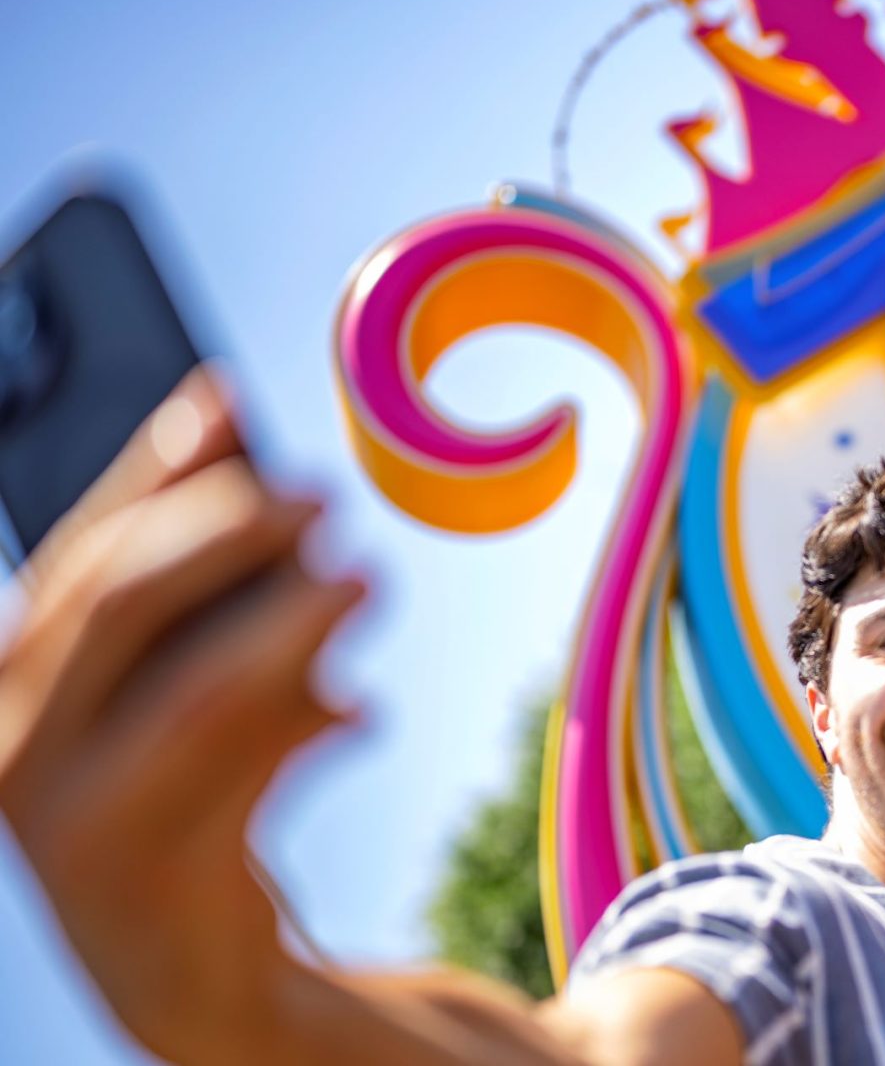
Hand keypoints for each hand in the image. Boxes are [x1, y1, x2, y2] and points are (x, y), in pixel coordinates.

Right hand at [0, 371, 365, 1062]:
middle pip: (122, 604)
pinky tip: (359, 708)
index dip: (154, 470)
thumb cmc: (176, 795)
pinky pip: (243, 777)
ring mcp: (74, 821)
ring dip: (289, 623)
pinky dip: (309, 726)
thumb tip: (245, 450)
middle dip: (229, 535)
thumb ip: (192, 588)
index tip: (226, 399)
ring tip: (366, 580)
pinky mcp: (153, 875)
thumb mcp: (171, 687)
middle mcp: (14, 749)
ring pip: (195, 688)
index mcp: (6, 686)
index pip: (79, 553)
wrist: (177, 968)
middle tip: (324, 498)